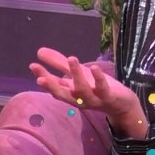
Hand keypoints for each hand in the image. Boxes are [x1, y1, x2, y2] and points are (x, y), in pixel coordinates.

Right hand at [30, 47, 147, 138]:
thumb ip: (60, 64)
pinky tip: (94, 67)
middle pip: (63, 94)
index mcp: (71, 93)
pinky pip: (102, 89)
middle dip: (52, 85)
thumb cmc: (96, 88)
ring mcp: (94, 99)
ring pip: (82, 90)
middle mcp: (79, 98)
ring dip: (76, 76)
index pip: (54, 86)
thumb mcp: (78, 74)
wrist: (122, 103)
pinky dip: (98, 79)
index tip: (33, 66)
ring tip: (71, 58)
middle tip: (41, 77)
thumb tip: (40, 51)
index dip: (43, 77)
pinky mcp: (108, 97)